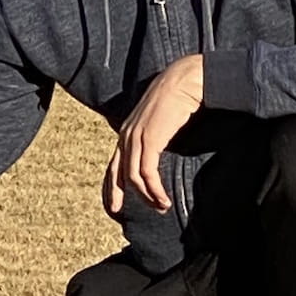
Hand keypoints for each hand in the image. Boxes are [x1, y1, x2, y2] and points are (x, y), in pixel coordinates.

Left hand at [103, 55, 203, 215]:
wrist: (185, 80)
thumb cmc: (177, 98)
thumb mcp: (159, 121)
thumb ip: (154, 136)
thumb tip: (157, 152)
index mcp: (126, 131)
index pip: (113, 165)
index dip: (110, 187)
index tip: (113, 207)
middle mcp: (126, 134)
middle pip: (116, 174)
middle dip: (117, 196)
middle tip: (122, 215)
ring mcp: (136, 136)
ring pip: (133, 176)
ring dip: (147, 196)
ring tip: (161, 207)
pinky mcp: (150, 139)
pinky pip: (147, 172)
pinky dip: (154, 190)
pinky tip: (163, 199)